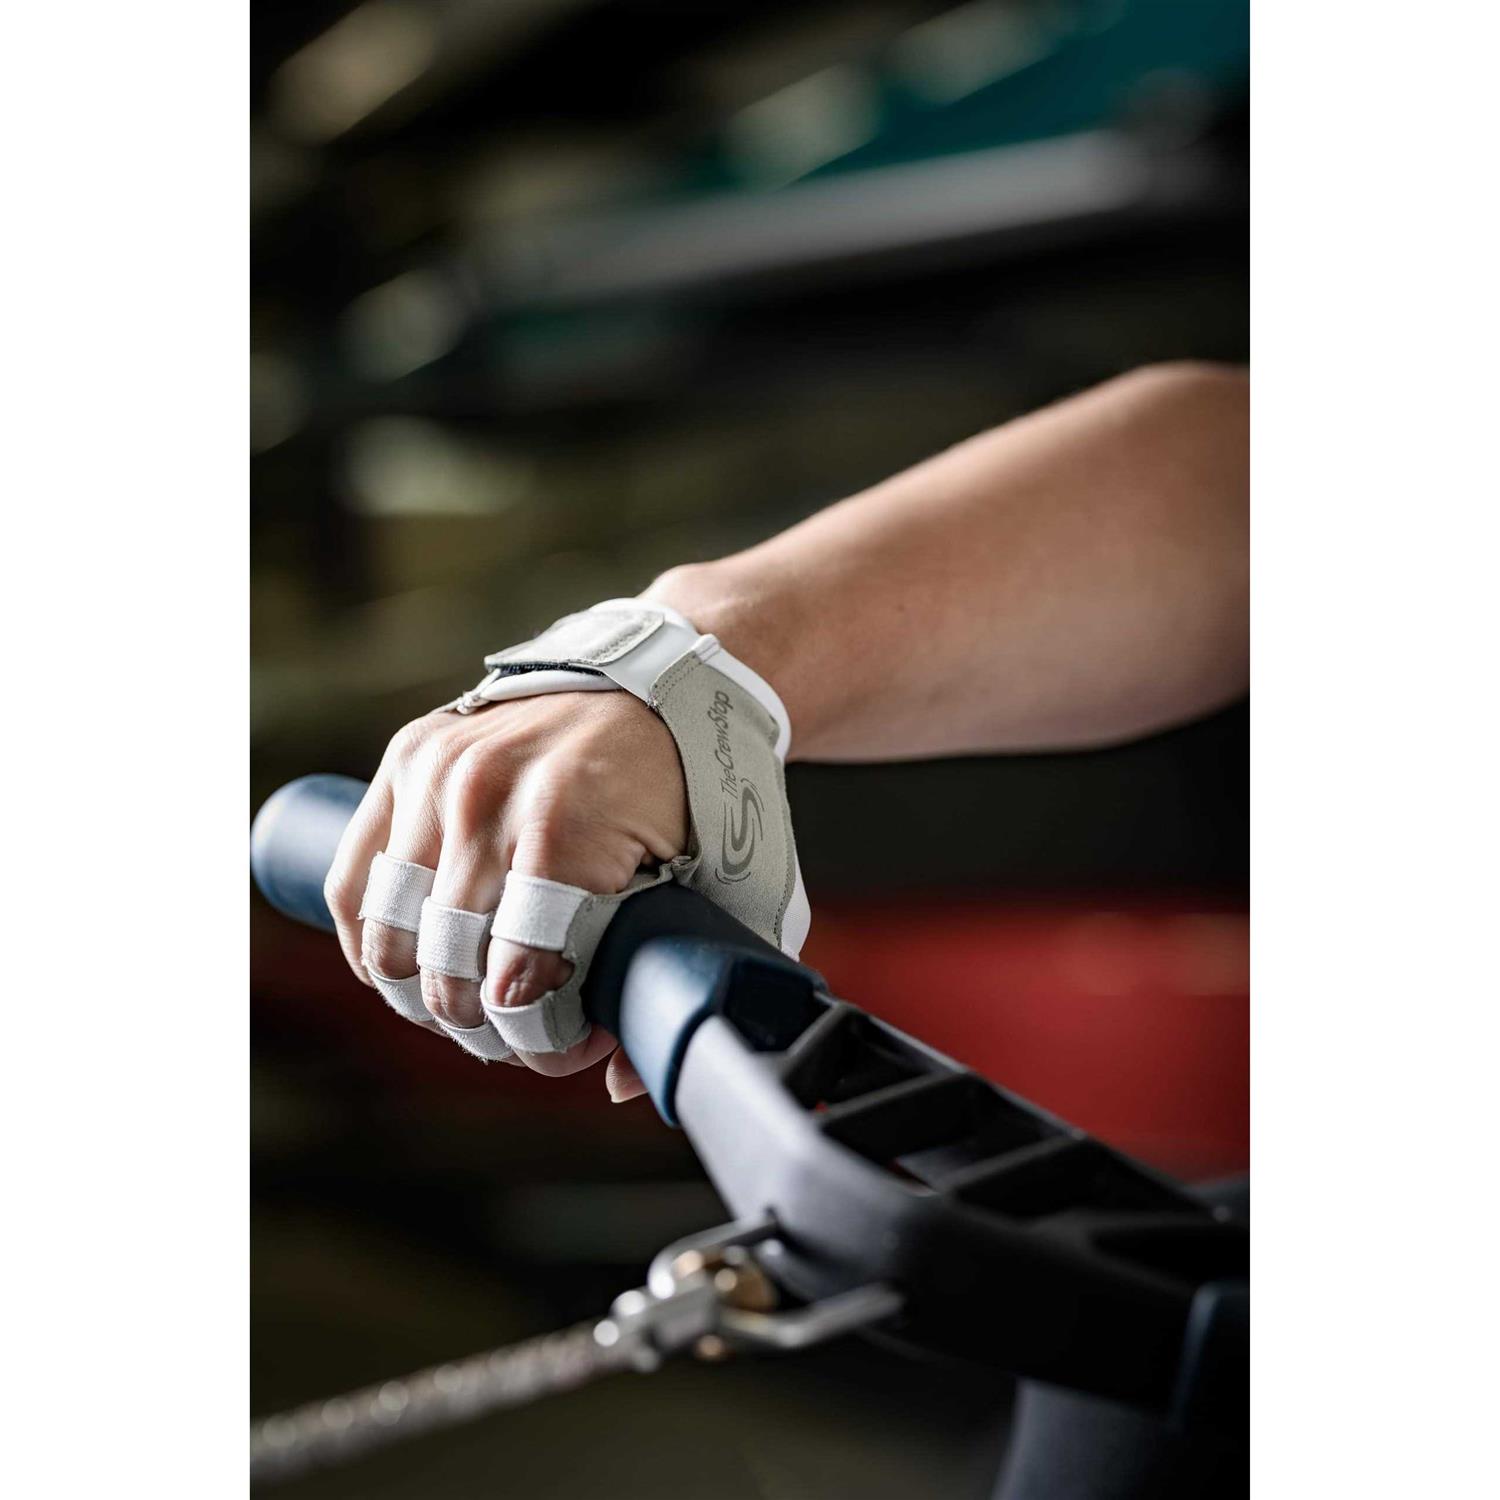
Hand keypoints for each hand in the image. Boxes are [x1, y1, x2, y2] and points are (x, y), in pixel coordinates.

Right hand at [323, 691, 688, 1100]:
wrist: (666, 680)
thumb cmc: (702, 789)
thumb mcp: (731, 882)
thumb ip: (684, 975)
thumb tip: (624, 1080)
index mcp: (566, 824)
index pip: (517, 979)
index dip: (542, 1039)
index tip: (574, 1047)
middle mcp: (486, 794)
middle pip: (445, 969)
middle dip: (485, 1028)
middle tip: (523, 1035)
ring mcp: (439, 772)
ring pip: (389, 935)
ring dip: (421, 995)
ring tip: (469, 1009)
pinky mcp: (409, 758)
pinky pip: (353, 881)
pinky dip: (370, 943)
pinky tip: (405, 972)